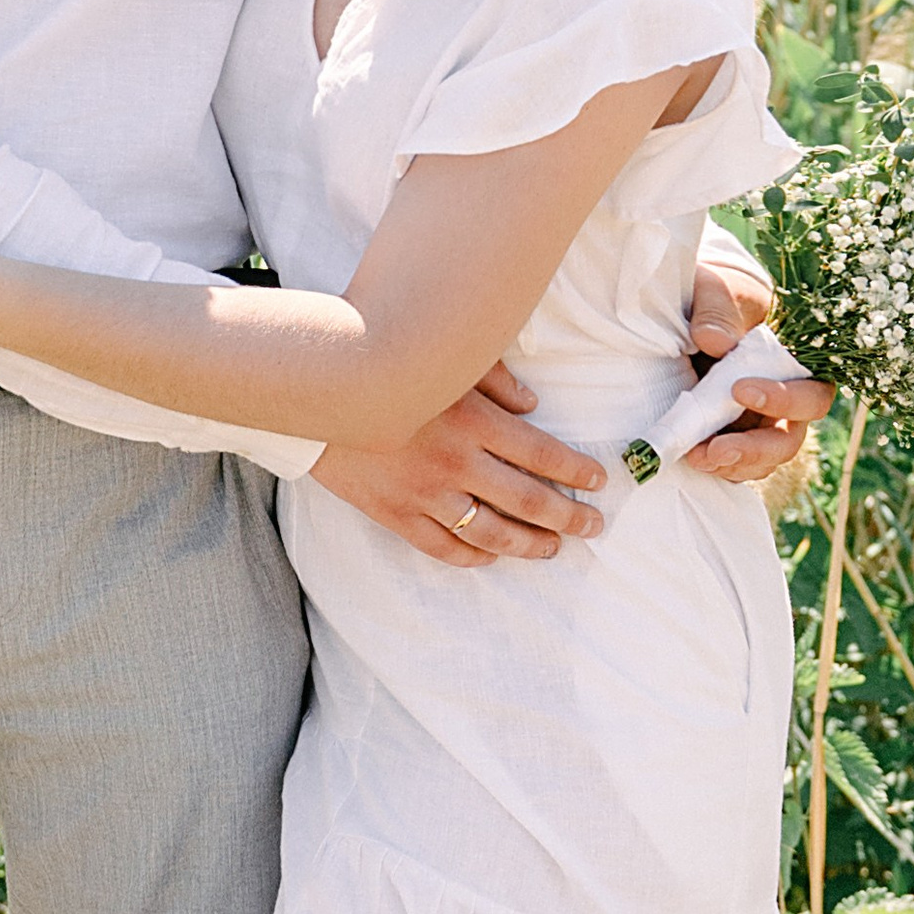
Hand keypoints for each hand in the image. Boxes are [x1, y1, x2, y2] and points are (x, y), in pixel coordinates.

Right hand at [310, 363, 607, 567]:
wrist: (316, 390)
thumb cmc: (385, 361)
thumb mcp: (444, 356)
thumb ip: (494, 377)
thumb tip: (533, 405)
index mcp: (473, 421)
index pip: (541, 454)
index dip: (575, 471)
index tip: (598, 481)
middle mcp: (456, 463)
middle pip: (527, 500)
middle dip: (568, 516)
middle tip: (593, 526)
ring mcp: (425, 495)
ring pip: (492, 533)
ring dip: (530, 544)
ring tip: (554, 548)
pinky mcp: (396, 514)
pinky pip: (444, 547)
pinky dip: (474, 556)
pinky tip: (493, 556)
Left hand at [687, 256, 831, 481]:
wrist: (699, 306)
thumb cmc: (721, 293)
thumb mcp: (718, 290)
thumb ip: (718, 311)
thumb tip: (714, 341)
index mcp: (799, 362)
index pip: (811, 394)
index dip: (783, 400)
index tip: (739, 390)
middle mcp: (788, 398)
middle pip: (789, 439)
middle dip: (755, 449)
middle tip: (718, 449)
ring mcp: (762, 421)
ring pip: (764, 459)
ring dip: (733, 464)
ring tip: (698, 458)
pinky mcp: (736, 434)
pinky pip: (738, 464)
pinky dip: (720, 467)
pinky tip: (693, 458)